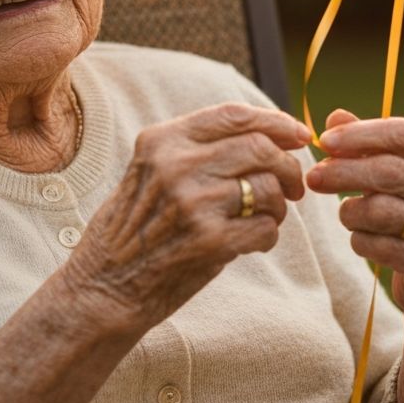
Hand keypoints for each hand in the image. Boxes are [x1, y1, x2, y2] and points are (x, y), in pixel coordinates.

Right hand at [63, 102, 309, 333]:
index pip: (235, 115)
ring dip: (279, 205)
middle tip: (293, 186)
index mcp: (163, 140)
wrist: (103, 288)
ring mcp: (194, 202)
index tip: (300, 135)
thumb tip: (270, 135)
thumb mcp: (151, 170)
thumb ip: (198, 148)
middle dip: (288, 166)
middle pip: (261, 147)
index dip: (277, 122)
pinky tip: (251, 241)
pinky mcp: (209, 241)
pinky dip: (269, 235)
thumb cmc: (133, 228)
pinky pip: (266, 228)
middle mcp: (177, 164)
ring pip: (269, 187)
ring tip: (265, 217)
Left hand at [306, 109, 403, 317]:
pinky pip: (380, 246)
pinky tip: (362, 238)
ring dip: (350, 211)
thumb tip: (335, 117)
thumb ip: (367, 144)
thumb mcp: (396, 173)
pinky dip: (360, 240)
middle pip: (389, 171)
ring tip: (346, 213)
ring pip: (381, 210)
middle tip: (313, 177)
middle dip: (343, 172)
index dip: (360, 134)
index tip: (326, 141)